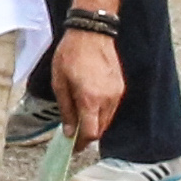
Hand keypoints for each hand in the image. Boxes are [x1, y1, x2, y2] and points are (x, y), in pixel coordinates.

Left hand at [51, 29, 124, 146]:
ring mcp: (117, 93)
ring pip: (107, 120)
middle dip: (87, 135)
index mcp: (90, 99)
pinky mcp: (120, 87)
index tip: (72, 148)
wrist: (91, 32)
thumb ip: (66, 110)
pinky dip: (101, 112)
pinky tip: (90, 103)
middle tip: (74, 134)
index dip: (81, 144)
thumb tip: (69, 132)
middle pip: (100, 129)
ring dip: (95, 123)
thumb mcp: (59, 82)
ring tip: (80, 116)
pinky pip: (112, 108)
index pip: (91, 133)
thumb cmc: (70, 54)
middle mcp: (107, 99)